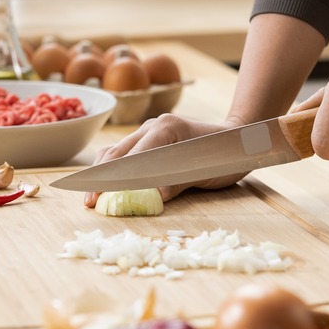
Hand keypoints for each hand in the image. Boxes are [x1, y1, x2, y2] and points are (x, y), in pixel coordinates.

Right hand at [84, 114, 246, 206]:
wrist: (238, 138)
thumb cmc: (225, 155)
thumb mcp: (204, 171)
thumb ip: (176, 183)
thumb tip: (151, 197)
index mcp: (165, 129)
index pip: (132, 157)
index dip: (114, 179)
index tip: (99, 197)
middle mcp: (153, 126)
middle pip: (117, 153)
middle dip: (100, 179)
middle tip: (89, 202)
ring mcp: (149, 130)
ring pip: (116, 151)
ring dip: (102, 174)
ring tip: (92, 197)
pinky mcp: (149, 138)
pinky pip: (125, 152)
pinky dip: (112, 169)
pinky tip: (105, 184)